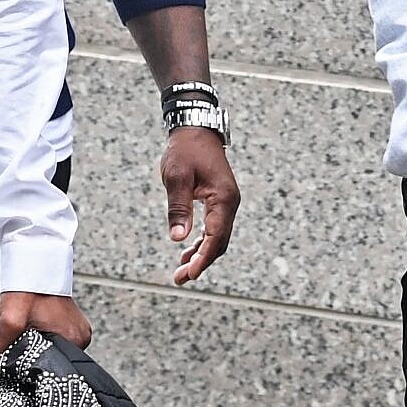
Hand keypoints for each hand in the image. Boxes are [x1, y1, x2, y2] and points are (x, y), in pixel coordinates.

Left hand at [0, 290, 92, 361]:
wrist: (34, 265)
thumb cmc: (28, 289)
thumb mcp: (11, 320)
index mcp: (74, 339)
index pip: (54, 367)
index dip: (35, 366)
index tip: (22, 361)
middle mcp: (81, 337)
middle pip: (55, 359)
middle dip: (37, 355)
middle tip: (24, 345)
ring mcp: (78, 329)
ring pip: (56, 349)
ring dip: (41, 345)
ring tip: (30, 334)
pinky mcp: (72, 322)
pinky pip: (58, 338)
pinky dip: (45, 336)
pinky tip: (36, 328)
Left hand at [164, 127, 239, 283]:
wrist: (196, 129)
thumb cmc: (185, 150)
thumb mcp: (177, 178)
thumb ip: (178, 208)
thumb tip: (178, 238)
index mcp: (223, 198)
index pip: (215, 237)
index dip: (203, 258)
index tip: (189, 274)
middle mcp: (230, 203)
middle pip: (219, 242)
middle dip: (200, 262)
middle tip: (180, 278)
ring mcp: (227, 202)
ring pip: (217, 237)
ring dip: (201, 254)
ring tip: (181, 270)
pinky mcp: (220, 200)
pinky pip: (214, 227)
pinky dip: (202, 241)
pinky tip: (188, 249)